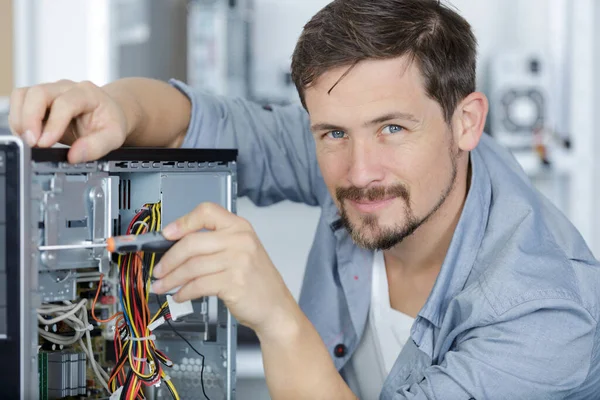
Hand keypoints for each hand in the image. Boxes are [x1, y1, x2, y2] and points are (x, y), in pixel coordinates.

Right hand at [8, 80, 128, 162]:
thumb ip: (97, 147)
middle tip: (32, 142)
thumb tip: (74, 156)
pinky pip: (20, 102)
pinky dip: (19, 119)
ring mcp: (51, 91)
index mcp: (87, 93)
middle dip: (30, 119)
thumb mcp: (114, 136)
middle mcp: (66, 88)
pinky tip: (29, 134)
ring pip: (24, 95)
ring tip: (30, 140)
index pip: (65, 103)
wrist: (108, 112)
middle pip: (38, 93)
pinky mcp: (39, 99)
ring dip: (21, 119)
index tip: (45, 143)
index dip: (53, 124)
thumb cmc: (110, 121)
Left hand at [151, 202, 298, 337]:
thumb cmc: (256, 280)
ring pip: (192, 266)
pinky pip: (198, 285)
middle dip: (169, 259)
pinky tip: (180, 295)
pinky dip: (184, 292)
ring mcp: (238, 261)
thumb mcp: (241, 251)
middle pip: (192, 242)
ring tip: (163, 286)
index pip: (207, 212)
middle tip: (158, 270)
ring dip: (172, 279)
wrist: (276, 307)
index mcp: (240, 227)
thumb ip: (215, 243)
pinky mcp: (233, 282)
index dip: (183, 222)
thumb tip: (175, 246)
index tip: (167, 234)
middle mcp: (240, 240)